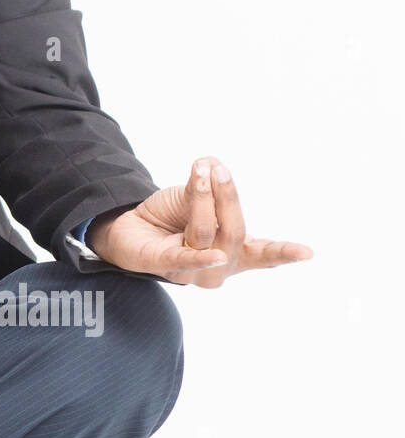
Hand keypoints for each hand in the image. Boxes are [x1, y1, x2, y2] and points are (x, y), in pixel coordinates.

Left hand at [87, 155, 312, 288]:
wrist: (128, 225)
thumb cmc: (170, 216)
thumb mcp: (193, 198)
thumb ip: (207, 189)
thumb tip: (213, 165)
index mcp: (233, 253)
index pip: (262, 255)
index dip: (284, 253)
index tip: (308, 253)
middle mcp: (218, 267)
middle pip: (232, 232)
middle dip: (227, 197)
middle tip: (218, 168)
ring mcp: (192, 272)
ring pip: (205, 234)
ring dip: (204, 200)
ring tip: (201, 172)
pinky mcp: (164, 268)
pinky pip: (182, 260)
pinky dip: (197, 257)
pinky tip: (212, 253)